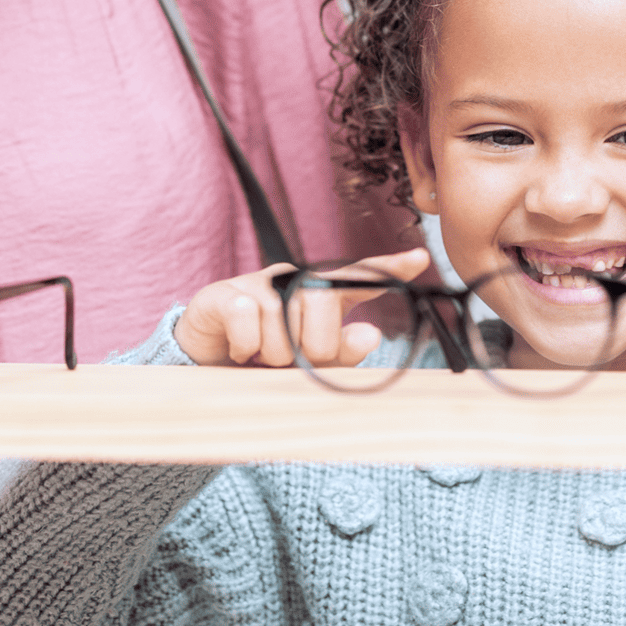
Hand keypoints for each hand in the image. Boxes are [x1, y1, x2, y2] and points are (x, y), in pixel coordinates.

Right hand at [173, 247, 430, 366]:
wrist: (204, 364)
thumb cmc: (264, 361)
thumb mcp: (306, 365)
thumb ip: (340, 354)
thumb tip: (371, 335)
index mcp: (320, 295)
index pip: (360, 278)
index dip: (390, 268)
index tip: (421, 259)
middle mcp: (293, 280)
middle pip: (323, 311)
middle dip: (310, 350)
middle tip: (287, 360)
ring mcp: (260, 283)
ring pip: (285, 325)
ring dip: (272, 356)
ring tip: (259, 355)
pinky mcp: (227, 293)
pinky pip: (250, 321)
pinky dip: (246, 348)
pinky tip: (238, 350)